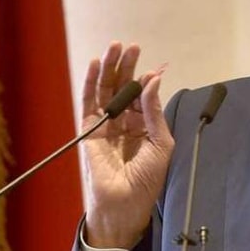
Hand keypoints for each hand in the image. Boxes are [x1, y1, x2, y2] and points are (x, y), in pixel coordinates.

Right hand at [80, 41, 174, 248]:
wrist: (125, 203)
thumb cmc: (146, 179)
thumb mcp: (161, 142)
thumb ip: (154, 111)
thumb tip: (152, 81)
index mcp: (143, 124)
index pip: (143, 95)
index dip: (147, 81)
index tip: (155, 68)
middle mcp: (124, 120)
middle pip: (123, 87)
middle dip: (127, 66)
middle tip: (132, 47)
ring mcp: (106, 123)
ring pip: (106, 89)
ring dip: (109, 67)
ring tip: (115, 47)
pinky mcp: (89, 129)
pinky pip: (88, 101)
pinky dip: (90, 81)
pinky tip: (95, 64)